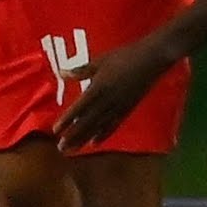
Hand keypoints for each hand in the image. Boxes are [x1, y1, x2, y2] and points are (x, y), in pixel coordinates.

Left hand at [54, 38, 175, 150]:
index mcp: (98, 87)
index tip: (55, 130)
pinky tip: (95, 143)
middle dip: (73, 135)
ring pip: (99, 126)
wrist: (150, 60)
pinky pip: (114, 125)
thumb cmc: (123, 56)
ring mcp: (118, 107)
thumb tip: (60, 72)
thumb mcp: (99, 61)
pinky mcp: (127, 109)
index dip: (67, 120)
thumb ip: (80, 70)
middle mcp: (107, 101)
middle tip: (61, 148)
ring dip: (85, 139)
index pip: (79, 108)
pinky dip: (104, 134)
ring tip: (73, 149)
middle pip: (87, 122)